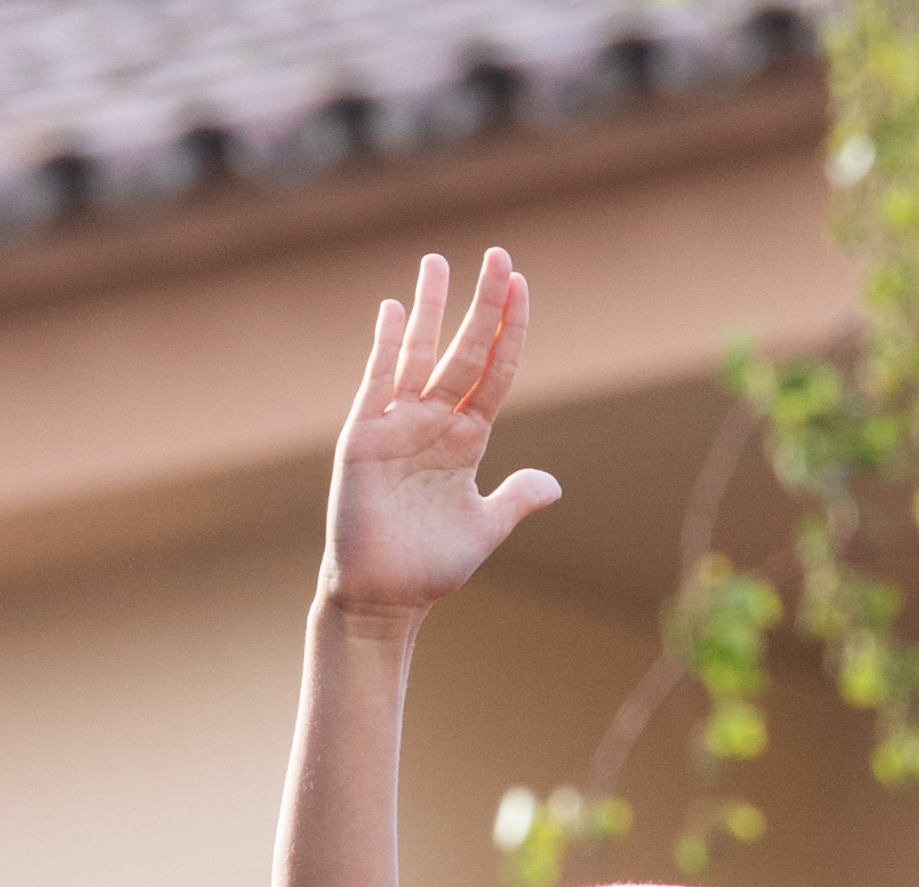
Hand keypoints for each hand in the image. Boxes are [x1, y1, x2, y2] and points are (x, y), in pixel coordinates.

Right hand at [322, 253, 559, 623]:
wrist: (383, 598)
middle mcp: (435, 423)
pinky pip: (377, 383)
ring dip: (429, 309)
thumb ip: (515, 499)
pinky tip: (392, 309)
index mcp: (467, 441)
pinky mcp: (365, 438)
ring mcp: (399, 426)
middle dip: (483, 306)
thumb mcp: (484, 529)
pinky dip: (383, 347)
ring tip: (437, 261)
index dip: (509, 332)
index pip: (495, 374)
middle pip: (465, 352)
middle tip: (500, 256)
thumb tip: (552, 484)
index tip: (522, 287)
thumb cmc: (429, 567)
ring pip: (418, 354)